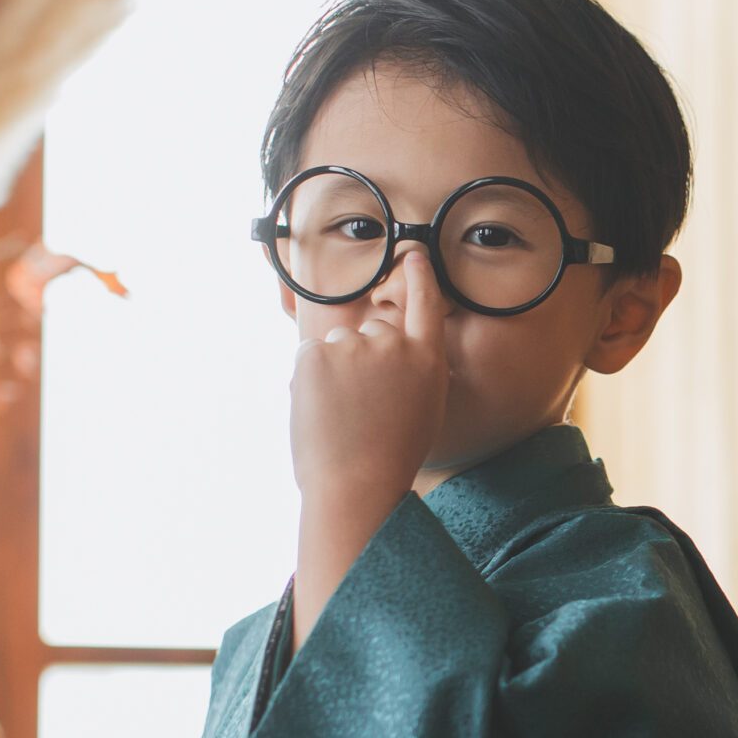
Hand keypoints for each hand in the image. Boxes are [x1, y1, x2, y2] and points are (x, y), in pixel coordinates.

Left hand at [290, 247, 449, 642]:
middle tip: (362, 408)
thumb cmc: (389, 457)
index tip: (412, 252)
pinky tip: (322, 411)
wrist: (355, 485)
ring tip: (341, 417)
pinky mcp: (313, 353)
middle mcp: (393, 344)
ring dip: (334, 373)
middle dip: (362, 359)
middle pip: (373, 332)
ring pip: (338, 348)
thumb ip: (406, 373)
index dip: (419, 274)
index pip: (426, 302)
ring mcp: (352, 347)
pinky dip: (309, 380)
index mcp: (427, 360)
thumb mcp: (419, 409)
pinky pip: (309, 357)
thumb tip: (379, 353)